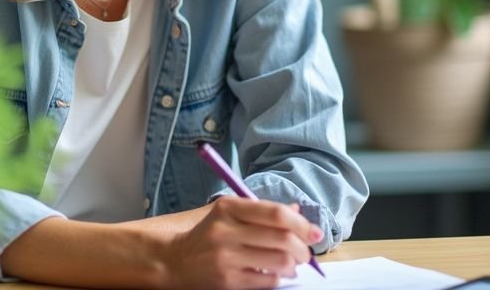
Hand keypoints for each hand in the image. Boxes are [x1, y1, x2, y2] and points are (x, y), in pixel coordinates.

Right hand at [159, 197, 322, 288]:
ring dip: (294, 265)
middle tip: (307, 252)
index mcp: (228, 208)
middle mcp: (226, 230)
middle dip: (303, 248)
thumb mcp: (228, 214)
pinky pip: (267, 280)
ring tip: (292, 264)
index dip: (301, 223)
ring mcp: (226, 257)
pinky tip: (276, 273)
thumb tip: (297, 212)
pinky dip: (279, 277)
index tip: (314, 232)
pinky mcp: (227, 280)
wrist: (175, 261)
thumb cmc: (207, 235)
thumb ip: (261, 210)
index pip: (275, 213)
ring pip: (279, 261)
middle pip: (281, 238)